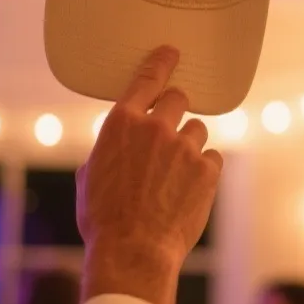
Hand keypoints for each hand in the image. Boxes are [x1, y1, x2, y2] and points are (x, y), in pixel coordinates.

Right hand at [77, 47, 222, 303]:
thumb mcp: (90, 177)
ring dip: (189, 145)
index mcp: (121, 124)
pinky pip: (212, 157)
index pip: (147, 79)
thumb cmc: (103, 219)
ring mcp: (185, 147)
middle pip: (178, 99)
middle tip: (169, 133)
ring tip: (174, 175)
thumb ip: (110, 150)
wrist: (132, 252)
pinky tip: (188, 190)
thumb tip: (122, 145)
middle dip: (175, 110)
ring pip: (197, 130)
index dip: (161, 63)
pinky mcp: (208, 170)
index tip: (172, 52)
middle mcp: (156, 128)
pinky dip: (204, 169)